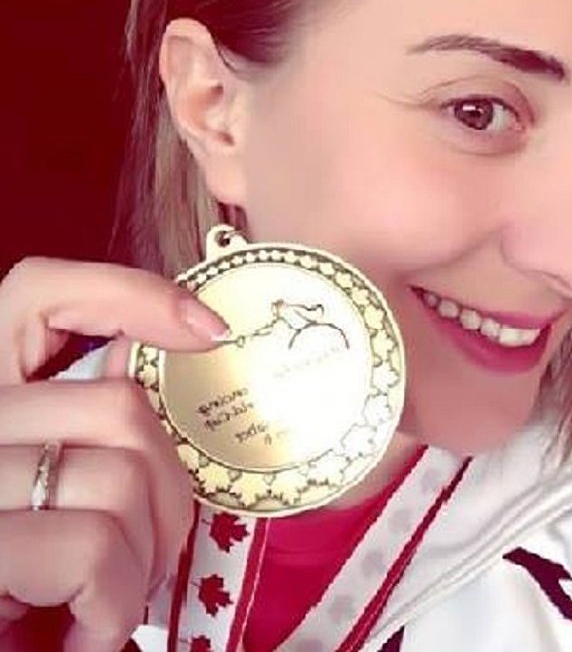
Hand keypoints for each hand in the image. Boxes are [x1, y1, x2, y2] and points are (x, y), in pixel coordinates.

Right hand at [0, 257, 227, 651]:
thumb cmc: (22, 591)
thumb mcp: (41, 499)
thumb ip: (75, 426)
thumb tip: (133, 360)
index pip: (35, 293)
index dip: (128, 293)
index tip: (209, 329)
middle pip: (119, 406)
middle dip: (166, 495)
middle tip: (144, 561)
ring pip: (121, 479)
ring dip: (141, 563)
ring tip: (106, 605)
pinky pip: (91, 547)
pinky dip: (110, 608)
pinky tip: (82, 636)